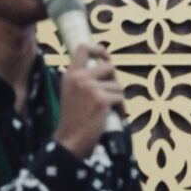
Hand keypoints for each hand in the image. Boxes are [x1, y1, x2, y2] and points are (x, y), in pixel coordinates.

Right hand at [53, 44, 123, 158]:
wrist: (69, 141)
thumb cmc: (72, 121)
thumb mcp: (70, 93)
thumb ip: (83, 81)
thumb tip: (107, 69)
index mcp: (70, 75)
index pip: (83, 48)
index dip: (98, 49)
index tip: (106, 57)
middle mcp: (80, 78)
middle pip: (109, 66)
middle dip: (114, 81)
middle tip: (112, 94)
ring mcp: (91, 88)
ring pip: (118, 86)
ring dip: (118, 99)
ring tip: (110, 110)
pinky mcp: (102, 100)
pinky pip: (120, 99)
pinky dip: (121, 109)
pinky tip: (116, 116)